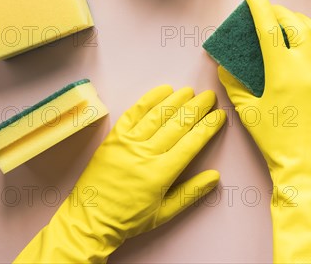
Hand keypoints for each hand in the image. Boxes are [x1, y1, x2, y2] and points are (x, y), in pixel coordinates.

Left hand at [15, 86, 225, 262]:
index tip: (219, 115)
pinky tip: (163, 91)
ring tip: (190, 91)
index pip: (191, 143)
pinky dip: (149, 99)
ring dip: (176, 100)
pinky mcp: (114, 138)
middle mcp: (145, 154)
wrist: (90, 220)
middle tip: (210, 96)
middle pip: (177, 124)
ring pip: (157, 115)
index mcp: (161, 174)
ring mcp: (128, 143)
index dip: (208, 127)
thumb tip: (215, 176)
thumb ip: (191, 193)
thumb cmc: (130, 219)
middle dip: (196, 108)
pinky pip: (133, 113)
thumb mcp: (165, 213)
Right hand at [218, 0, 310, 262]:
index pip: (269, 28)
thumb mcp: (248, 111)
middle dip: (281, 12)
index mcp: (283, 70)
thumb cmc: (275, 141)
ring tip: (291, 22)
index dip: (259, 6)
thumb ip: (235, 84)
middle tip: (270, 10)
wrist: (308, 165)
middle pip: (295, 25)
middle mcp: (309, 65)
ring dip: (302, 23)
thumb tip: (224, 67)